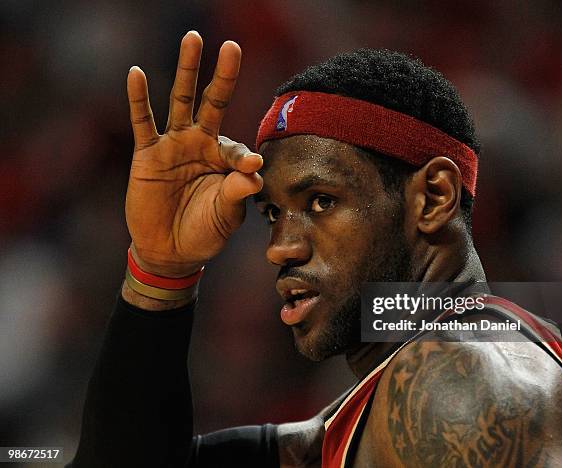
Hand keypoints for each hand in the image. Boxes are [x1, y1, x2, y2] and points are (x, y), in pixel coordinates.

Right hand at [125, 31, 262, 276]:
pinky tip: (137, 74)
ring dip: (187, 71)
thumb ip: (238, 192)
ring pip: (181, 101)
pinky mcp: (147, 154)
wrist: (171, 251)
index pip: (238, 148)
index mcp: (225, 159)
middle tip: (232, 46)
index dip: (243, 157)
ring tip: (193, 39)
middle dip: (222, 75)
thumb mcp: (226, 215)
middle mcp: (201, 144)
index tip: (251, 166)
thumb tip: (255, 170)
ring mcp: (174, 145)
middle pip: (213, 102)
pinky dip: (139, 99)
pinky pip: (143, 122)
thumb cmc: (204, 232)